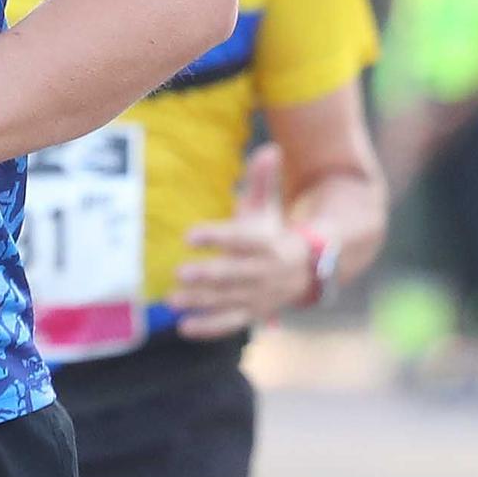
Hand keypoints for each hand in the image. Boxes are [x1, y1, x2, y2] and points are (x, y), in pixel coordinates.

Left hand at [170, 145, 314, 338]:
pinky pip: (230, 324)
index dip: (216, 237)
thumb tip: (269, 147)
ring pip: (229, 301)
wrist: (306, 270)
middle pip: (234, 275)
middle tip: (178, 272)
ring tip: (171, 299)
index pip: (240, 241)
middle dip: (208, 276)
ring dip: (201, 303)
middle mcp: (264, 274)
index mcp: (269, 244)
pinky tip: (184, 327)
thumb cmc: (274, 232)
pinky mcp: (252, 314)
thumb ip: (263, 179)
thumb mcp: (269, 206)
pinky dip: (209, 328)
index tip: (189, 234)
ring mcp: (259, 297)